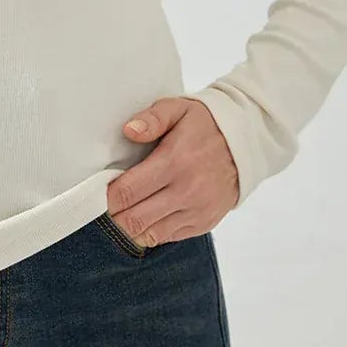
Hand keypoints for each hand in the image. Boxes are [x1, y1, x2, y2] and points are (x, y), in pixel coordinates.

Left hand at [106, 97, 238, 246]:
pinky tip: (149, 213)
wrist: (246, 144)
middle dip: (115, 214)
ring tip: (128, 209)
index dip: (106, 196)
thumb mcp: (178, 109)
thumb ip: (152, 118)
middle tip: (110, 203)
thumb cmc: (206, 125)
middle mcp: (186, 192)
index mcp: (175, 162)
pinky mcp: (203, 223)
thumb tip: (129, 131)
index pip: (127, 192)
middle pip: (133, 219)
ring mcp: (196, 211)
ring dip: (132, 225)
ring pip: (148, 234)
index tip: (100, 190)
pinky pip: (167, 237)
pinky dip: (152, 230)